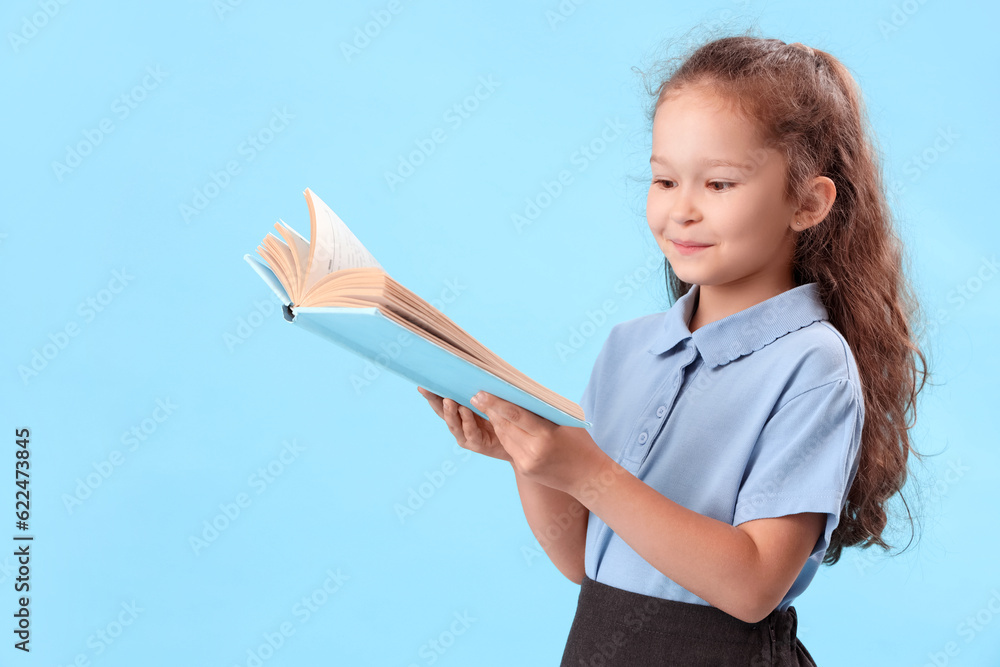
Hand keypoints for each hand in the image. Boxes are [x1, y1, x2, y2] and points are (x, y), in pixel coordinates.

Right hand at [417, 387, 512, 463]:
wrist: (520, 440)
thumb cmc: (503, 417)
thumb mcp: (489, 400)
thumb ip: (479, 390)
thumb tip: (471, 367)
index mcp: (459, 412)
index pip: (442, 401)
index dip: (432, 394)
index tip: (422, 383)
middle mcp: (459, 425)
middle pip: (442, 412)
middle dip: (434, 401)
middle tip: (427, 389)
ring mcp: (466, 436)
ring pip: (454, 424)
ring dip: (450, 412)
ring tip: (448, 400)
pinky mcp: (478, 444)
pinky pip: (471, 432)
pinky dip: (467, 421)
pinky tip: (465, 410)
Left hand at [468, 390, 604, 495]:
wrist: (588, 477)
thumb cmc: (580, 444)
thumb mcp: (566, 423)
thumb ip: (544, 412)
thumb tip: (521, 396)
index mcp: (546, 436)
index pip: (516, 416)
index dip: (496, 404)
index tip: (481, 393)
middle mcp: (533, 450)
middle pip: (505, 426)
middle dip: (489, 410)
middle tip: (476, 395)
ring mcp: (527, 462)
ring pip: (504, 437)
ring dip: (494, 421)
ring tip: (484, 406)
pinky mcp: (524, 470)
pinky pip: (510, 447)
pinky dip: (503, 434)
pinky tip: (498, 422)